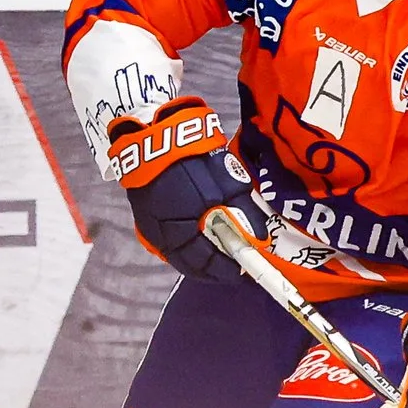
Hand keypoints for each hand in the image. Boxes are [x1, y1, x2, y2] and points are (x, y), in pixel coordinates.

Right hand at [106, 97, 264, 279]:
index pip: (206, 265)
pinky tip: (202, 239)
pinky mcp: (146, 220)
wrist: (155, 136)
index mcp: (179, 232)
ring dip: (202, 257)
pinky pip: (170, 244)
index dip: (228, 271)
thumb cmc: (193, 161)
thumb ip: (245, 214)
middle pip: (192, 265)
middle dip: (215, 266)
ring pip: (180, 256)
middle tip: (237, 263)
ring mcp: (150, 230)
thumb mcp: (227, 185)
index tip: (246, 271)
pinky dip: (188, 246)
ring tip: (223, 252)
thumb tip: (260, 240)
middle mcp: (161, 238)